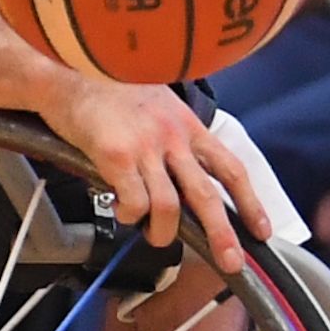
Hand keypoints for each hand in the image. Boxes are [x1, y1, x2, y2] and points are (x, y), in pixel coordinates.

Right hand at [32, 75, 269, 274]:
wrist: (67, 68)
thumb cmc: (108, 84)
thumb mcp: (158, 102)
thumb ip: (176, 135)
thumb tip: (186, 174)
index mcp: (187, 125)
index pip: (230, 167)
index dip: (249, 202)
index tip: (261, 230)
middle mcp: (172, 136)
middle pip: (206, 195)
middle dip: (222, 235)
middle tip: (231, 262)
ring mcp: (144, 146)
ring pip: (169, 207)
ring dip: (163, 232)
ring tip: (154, 236)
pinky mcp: (115, 155)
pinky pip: (133, 203)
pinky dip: (130, 216)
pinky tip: (122, 211)